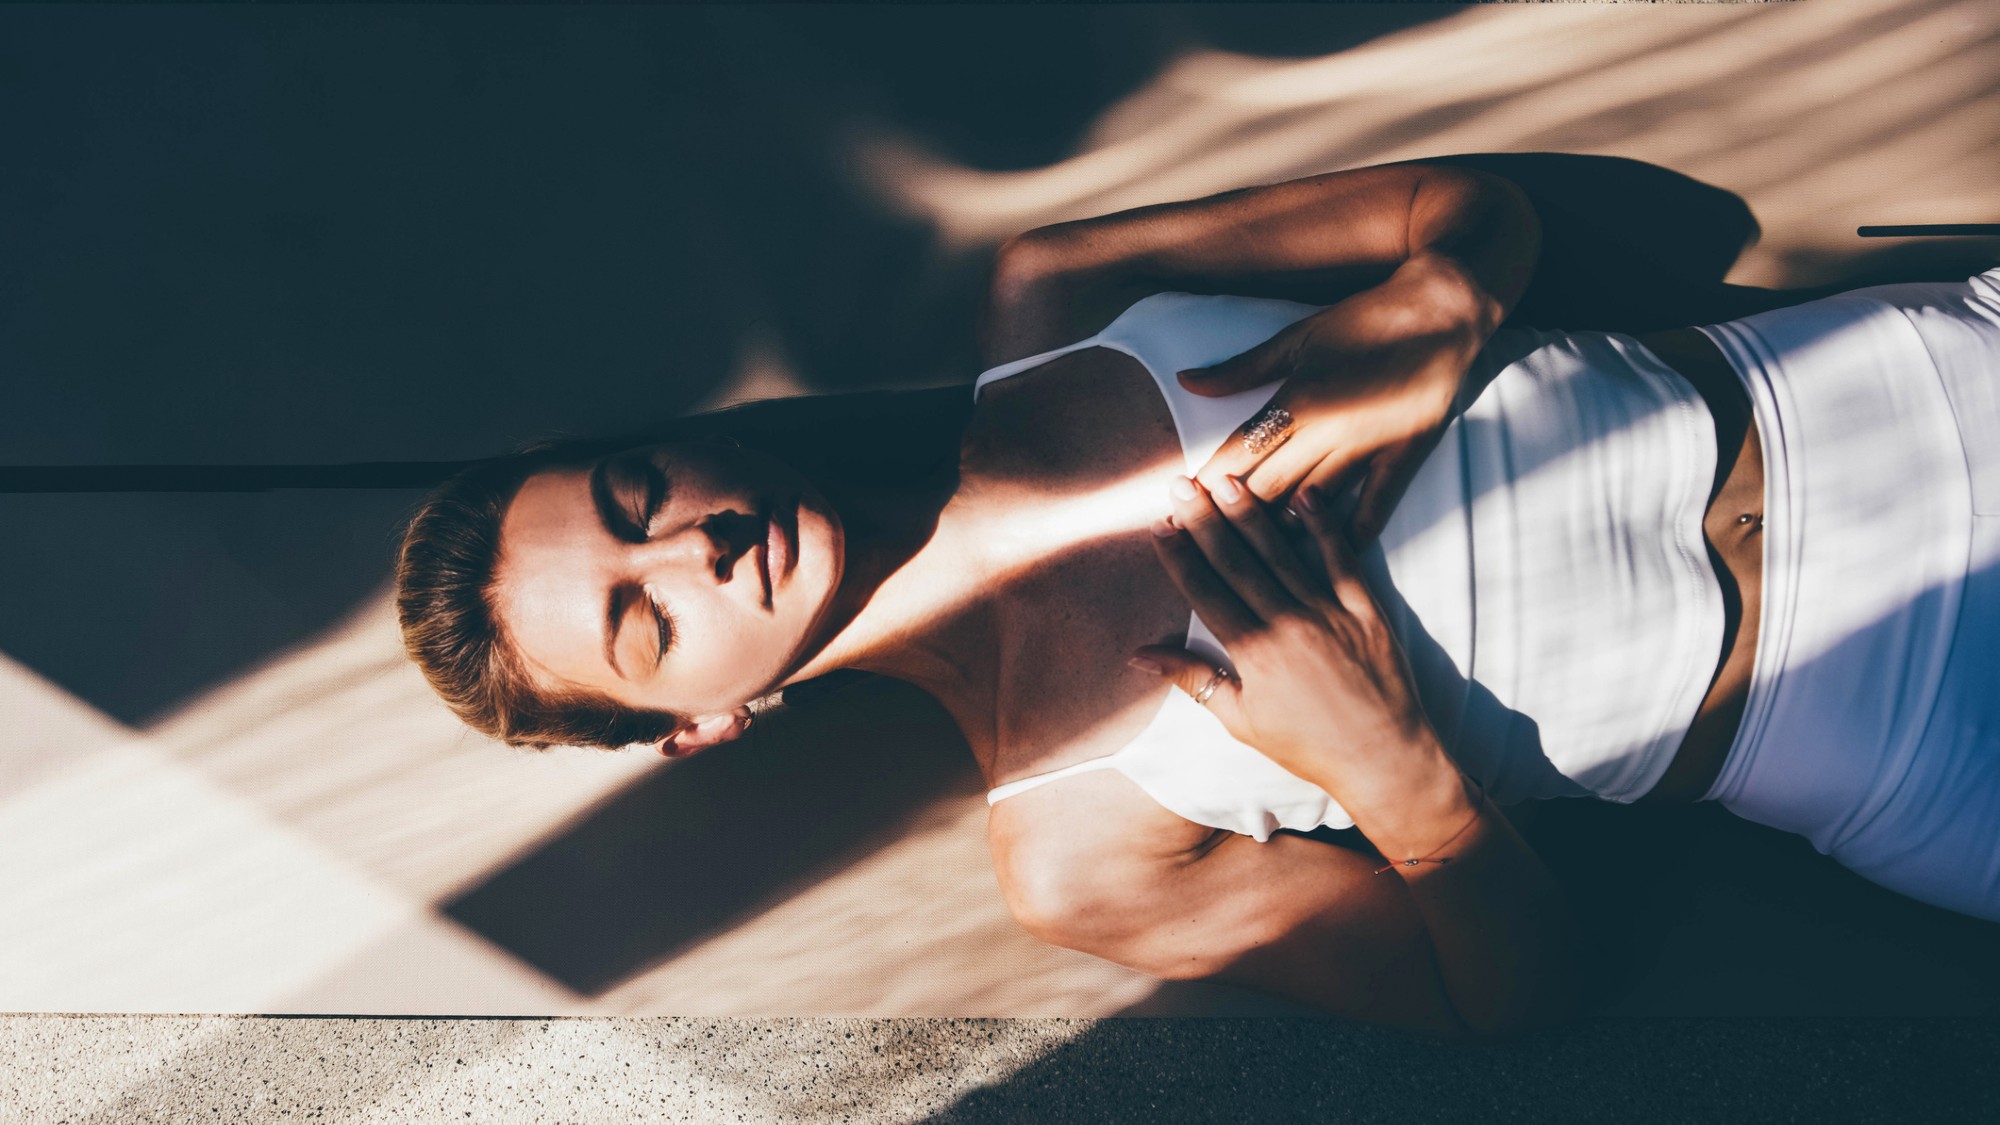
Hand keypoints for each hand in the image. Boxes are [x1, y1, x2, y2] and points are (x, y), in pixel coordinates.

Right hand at [1131, 473, 1458, 823]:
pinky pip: (1341, 560)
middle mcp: (1287, 624)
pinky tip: (1305, 496)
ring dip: (1251, 513)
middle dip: (1205, 519)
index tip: (1160, 524)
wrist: (1385, 760)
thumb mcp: (1241, 721)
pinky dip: (1323, 527)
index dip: (1179, 555)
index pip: (1205, 590)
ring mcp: (1329, 613)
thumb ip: (1193, 679)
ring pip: (1282, 552)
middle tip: (1182, 484)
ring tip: (1227, 478)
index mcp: (1253, 652)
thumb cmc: (1309, 747)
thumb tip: (1141, 656)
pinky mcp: (1367, 610)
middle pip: (1236, 561)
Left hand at [1181, 301, 1475, 541]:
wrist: (1443, 311)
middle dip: (1232, 514)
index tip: (1180, 506)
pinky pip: (1373, 508)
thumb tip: (1188, 383)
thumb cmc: (1366, 320)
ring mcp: (1368, 448)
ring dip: (1279, 530)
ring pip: (1312, 504)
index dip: (1206, 482)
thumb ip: (1243, 369)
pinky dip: (1347, 535)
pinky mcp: (1403, 458)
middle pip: (1268, 486)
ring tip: (1249, 560)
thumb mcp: (1299, 338)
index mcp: (1298, 398)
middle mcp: (1329, 430)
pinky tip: (1323, 559)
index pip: (1239, 451)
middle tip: (1203, 540)